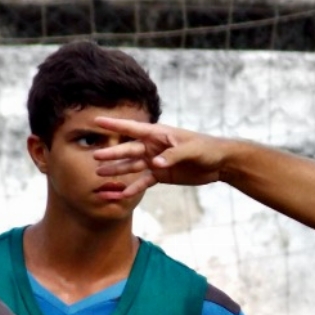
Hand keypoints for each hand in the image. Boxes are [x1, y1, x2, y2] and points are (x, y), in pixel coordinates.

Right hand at [93, 118, 225, 194]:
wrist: (219, 163)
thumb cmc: (206, 149)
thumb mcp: (191, 150)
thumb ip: (173, 156)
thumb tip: (155, 163)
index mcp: (159, 134)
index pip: (133, 129)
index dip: (115, 125)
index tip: (96, 120)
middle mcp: (154, 146)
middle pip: (129, 150)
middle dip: (112, 153)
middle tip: (95, 158)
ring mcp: (156, 161)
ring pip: (133, 166)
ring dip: (117, 170)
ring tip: (100, 174)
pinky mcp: (162, 174)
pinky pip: (144, 181)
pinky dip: (134, 187)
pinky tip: (123, 194)